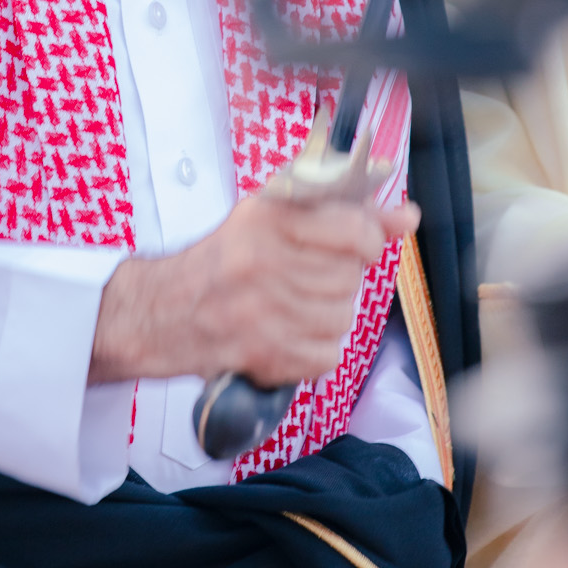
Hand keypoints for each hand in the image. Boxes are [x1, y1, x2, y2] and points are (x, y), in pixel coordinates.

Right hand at [90, 188, 419, 386]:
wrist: (160, 311)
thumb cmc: (219, 261)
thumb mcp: (271, 216)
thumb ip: (342, 213)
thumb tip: (407, 217)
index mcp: (267, 218)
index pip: (354, 230)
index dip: (367, 241)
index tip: (358, 245)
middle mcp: (264, 262)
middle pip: (349, 278)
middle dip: (338, 280)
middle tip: (307, 276)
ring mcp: (263, 311)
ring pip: (342, 318)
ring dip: (327, 316)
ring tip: (294, 305)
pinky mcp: (262, 353)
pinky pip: (326, 355)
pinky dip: (315, 350)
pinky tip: (289, 334)